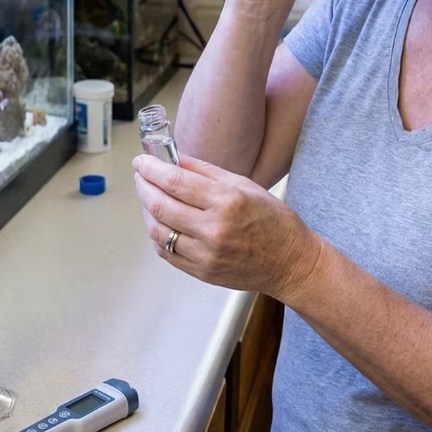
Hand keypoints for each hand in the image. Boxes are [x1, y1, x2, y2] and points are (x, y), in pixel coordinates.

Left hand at [132, 151, 322, 299]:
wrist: (290, 262)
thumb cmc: (273, 221)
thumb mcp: (245, 185)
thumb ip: (206, 171)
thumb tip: (175, 159)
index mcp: (227, 201)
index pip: (175, 181)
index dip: (151, 169)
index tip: (141, 161)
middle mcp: (214, 229)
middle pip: (160, 205)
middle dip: (143, 186)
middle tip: (140, 175)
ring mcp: (206, 254)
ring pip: (157, 231)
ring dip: (146, 210)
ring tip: (149, 197)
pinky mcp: (201, 272)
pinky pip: (166, 252)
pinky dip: (157, 234)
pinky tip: (161, 222)